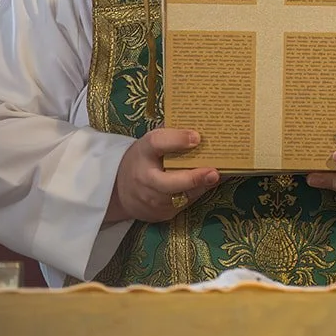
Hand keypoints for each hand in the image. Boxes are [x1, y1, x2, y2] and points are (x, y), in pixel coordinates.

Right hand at [105, 128, 220, 224]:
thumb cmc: (144, 159)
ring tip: (217, 177)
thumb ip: (170, 134)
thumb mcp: (150, 143)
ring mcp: (151, 200)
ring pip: (180, 197)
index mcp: (143, 152)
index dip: (177, 140)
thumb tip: (200, 122)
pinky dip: (197, 194)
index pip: (157, 143)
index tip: (197, 137)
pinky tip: (208, 185)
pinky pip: (183, 205)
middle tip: (213, 172)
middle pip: (167, 182)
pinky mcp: (160, 213)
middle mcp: (144, 178)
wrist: (119, 189)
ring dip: (201, 187)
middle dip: (192, 178)